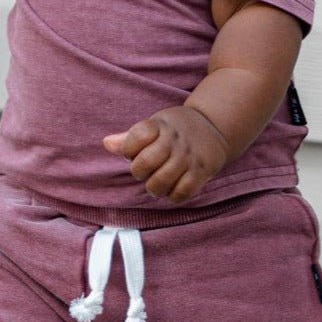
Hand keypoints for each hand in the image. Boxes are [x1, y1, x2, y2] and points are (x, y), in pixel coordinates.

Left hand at [103, 106, 229, 203]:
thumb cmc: (175, 129)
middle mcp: (175, 140)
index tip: (134, 151)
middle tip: (145, 171)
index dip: (129, 149)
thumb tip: (107, 144)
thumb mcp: (154, 125)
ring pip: (161, 181)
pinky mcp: (202, 172)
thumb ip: (130, 137)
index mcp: (160, 125)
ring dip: (154, 188)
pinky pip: (182, 192)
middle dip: (139, 172)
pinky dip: (172, 196)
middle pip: (145, 163)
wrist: (214, 127)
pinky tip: (172, 188)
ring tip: (157, 183)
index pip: (136, 138)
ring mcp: (189, 157)